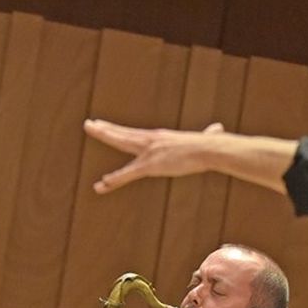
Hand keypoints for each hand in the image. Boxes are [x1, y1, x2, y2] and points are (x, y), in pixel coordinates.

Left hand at [84, 119, 226, 193]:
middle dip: (104, 129)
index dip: (118, 130)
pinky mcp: (150, 166)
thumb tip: (218, 130)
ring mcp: (149, 152)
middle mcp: (150, 141)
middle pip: (122, 134)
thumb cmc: (210, 147)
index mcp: (159, 138)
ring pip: (121, 143)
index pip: (133, 134)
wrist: (209, 149)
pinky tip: (102, 183)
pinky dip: (115, 179)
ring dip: (105, 137)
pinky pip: (128, 174)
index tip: (105, 125)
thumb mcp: (205, 139)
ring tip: (90, 131)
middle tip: (89, 124)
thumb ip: (208, 135)